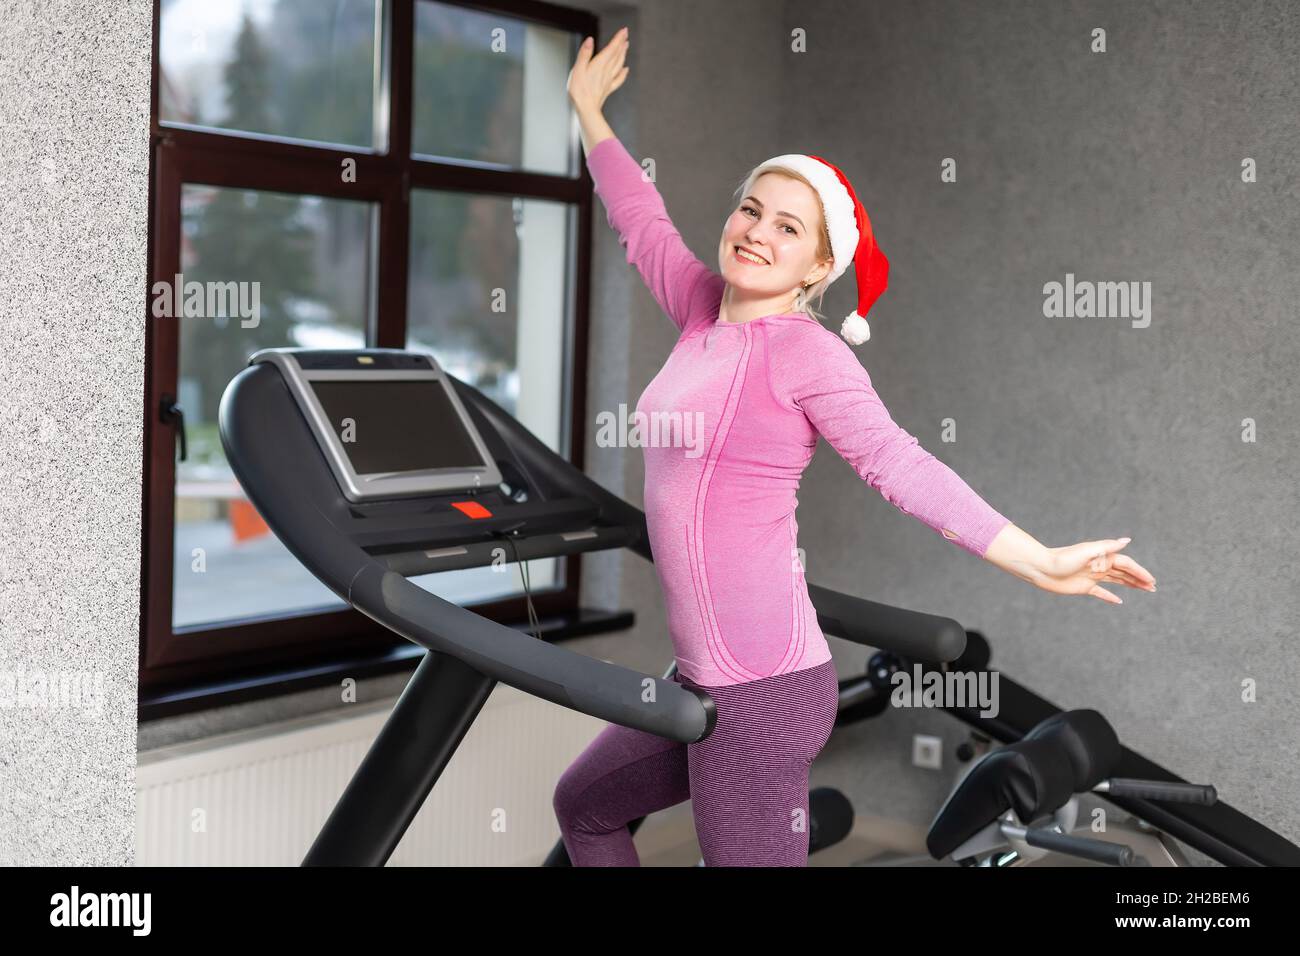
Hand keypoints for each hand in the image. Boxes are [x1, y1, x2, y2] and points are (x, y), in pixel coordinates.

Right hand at [568, 27, 629, 113]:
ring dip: (623, 54)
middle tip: (625, 34)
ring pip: (619, 64)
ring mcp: (608, 80)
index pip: (611, 48)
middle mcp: (606, 71)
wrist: (586, 110)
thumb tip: (590, 40)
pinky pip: (618, 79)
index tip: (624, 30)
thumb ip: (584, 54)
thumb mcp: (577, 69)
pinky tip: (625, 69)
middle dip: (621, 43)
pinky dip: (623, 73)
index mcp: (599, 64)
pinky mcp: (607, 89)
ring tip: (626, 46)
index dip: (618, 38)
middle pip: (617, 55)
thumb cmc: (579, 91)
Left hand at [1036, 537, 1155, 604]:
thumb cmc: (1062, 558)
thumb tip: (1127, 540)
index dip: (1139, 571)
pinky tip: (1119, 601)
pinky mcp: (1084, 587)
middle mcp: (1099, 566)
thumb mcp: (1087, 551)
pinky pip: (1101, 593)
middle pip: (1124, 573)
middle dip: (1139, 579)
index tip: (1151, 580)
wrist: (1042, 568)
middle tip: (1153, 587)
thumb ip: (1107, 547)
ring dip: (1130, 585)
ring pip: (1116, 581)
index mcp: (1102, 557)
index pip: (1126, 564)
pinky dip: (1110, 597)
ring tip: (1145, 590)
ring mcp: (1092, 577)